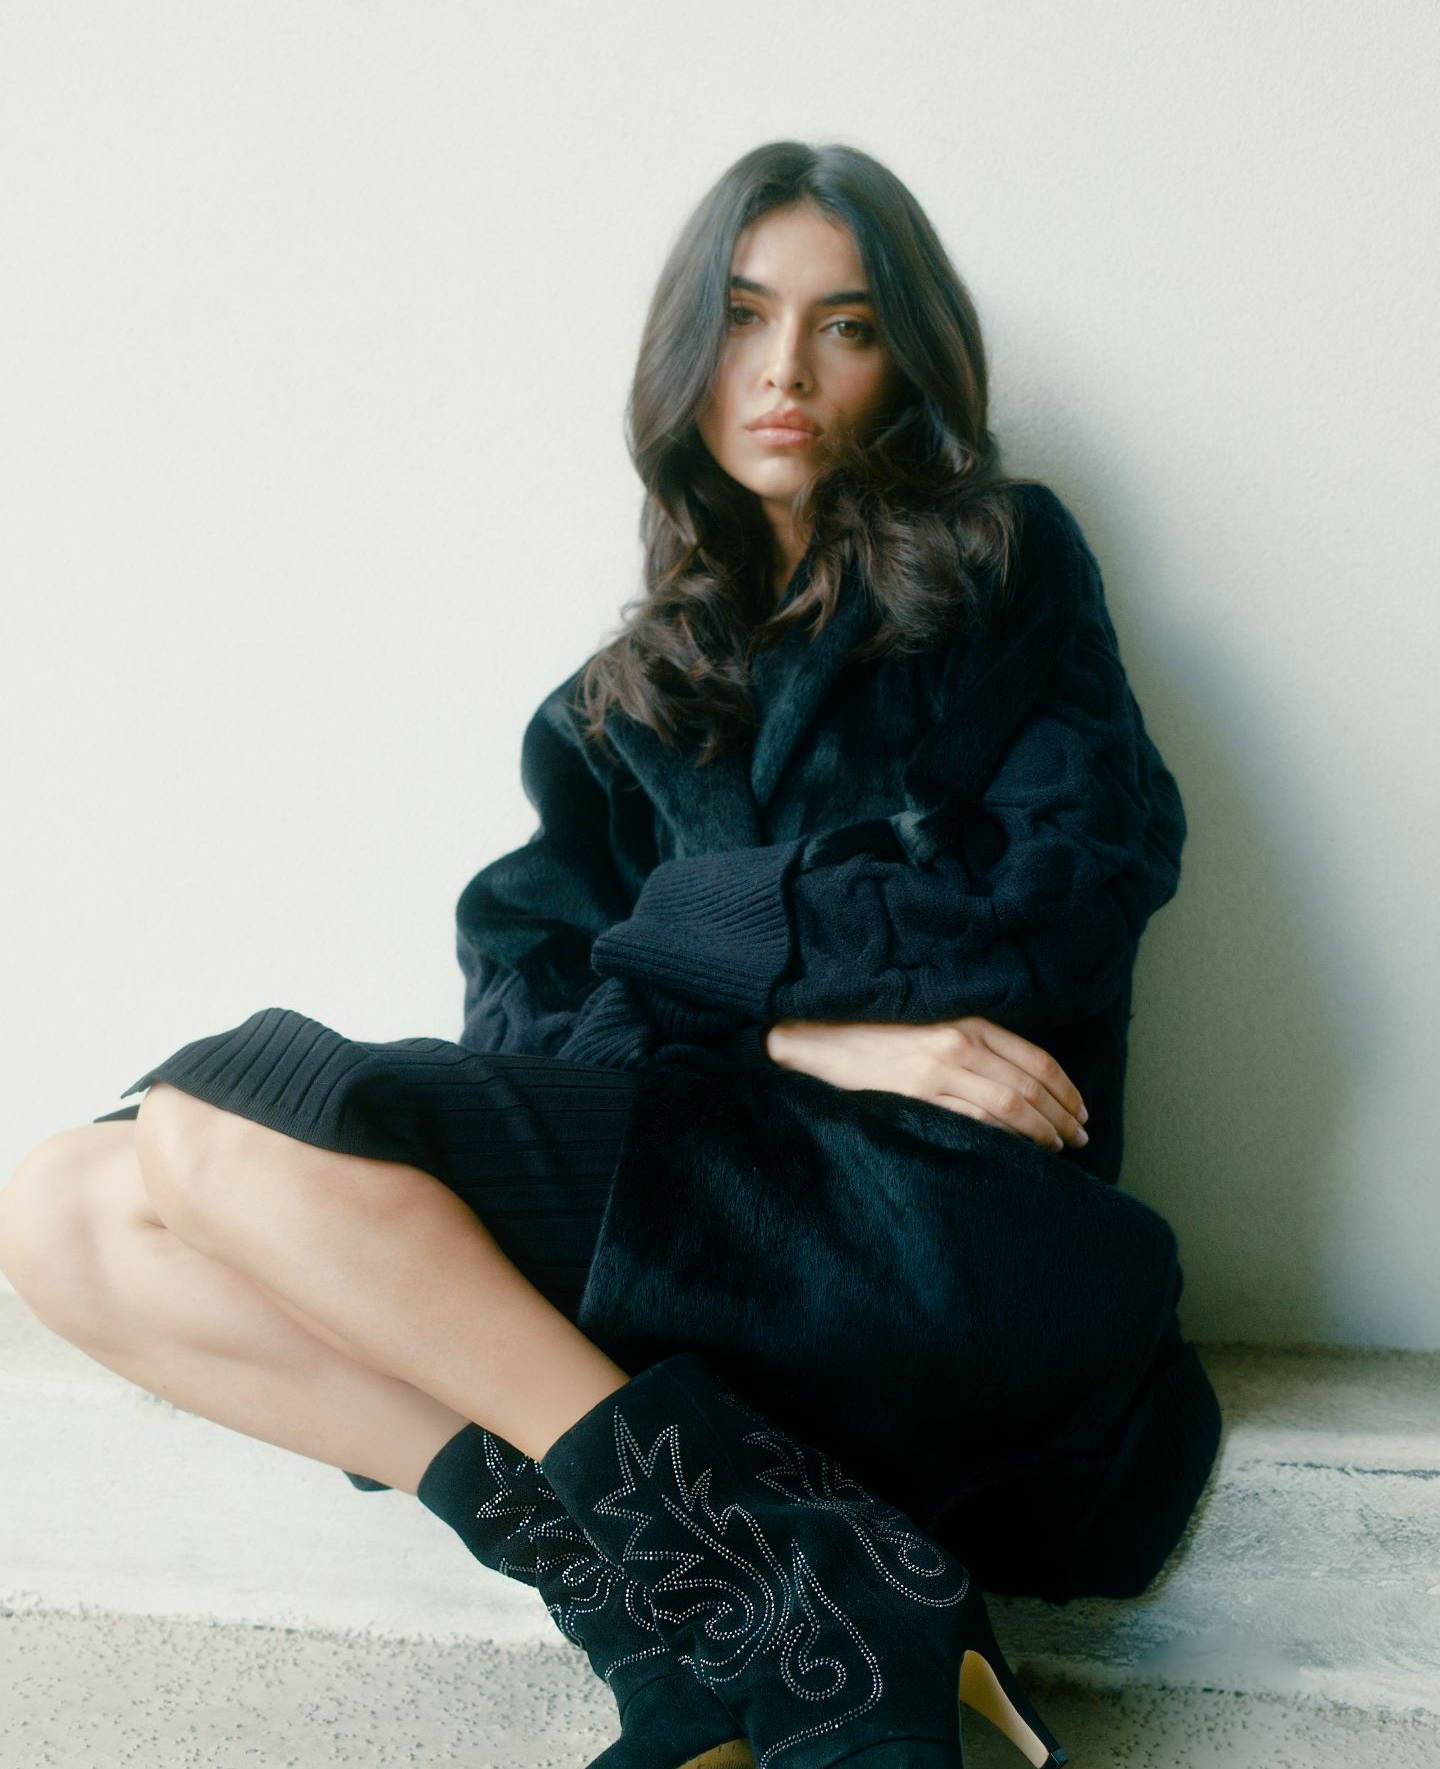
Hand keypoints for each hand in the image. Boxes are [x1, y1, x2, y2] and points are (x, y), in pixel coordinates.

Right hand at [764, 1016, 1088, 1153]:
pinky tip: (1016, 1149)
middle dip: (1063, 1116)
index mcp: (970, 1023)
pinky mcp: (918, 1095)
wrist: (821, 1040)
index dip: (1066, 1090)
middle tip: (1080, 1138)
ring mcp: (940, 1070)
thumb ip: (975, 1046)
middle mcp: (961, 1044)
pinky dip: (1003, 1137)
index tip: (1080, 1112)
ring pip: (1010, 1105)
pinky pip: (975, 1121)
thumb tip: (1021, 1081)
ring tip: (1056, 1147)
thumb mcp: (935, 1027)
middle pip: (1030, 1085)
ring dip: (1041, 1130)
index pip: (1036, 1060)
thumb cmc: (879, 1035)